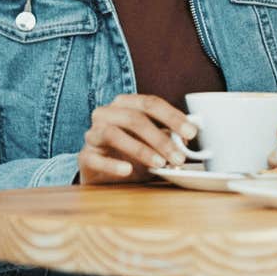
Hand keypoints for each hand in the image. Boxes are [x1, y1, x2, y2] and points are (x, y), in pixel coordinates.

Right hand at [79, 94, 196, 184]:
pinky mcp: (85, 156)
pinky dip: (113, 165)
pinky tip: (128, 171)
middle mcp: (106, 114)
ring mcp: (92, 134)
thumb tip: (186, 139)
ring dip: (140, 150)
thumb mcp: (153, 143)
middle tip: (179, 157)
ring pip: (113, 134)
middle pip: (134, 118)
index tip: (192, 132)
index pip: (150, 103)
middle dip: (160, 138)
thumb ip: (169, 137)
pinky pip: (95, 158)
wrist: (103, 172)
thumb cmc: (132, 152)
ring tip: (160, 164)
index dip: (172, 116)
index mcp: (125, 104)